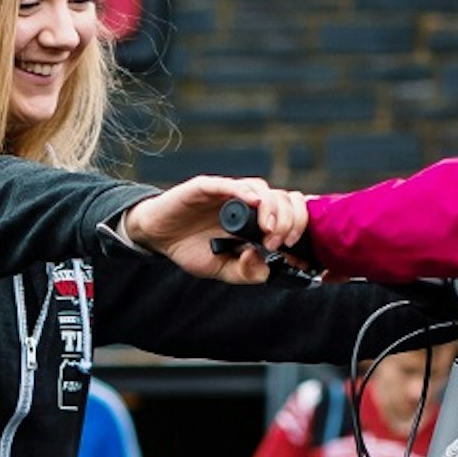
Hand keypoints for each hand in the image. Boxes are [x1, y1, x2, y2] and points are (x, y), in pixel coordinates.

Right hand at [122, 176, 294, 282]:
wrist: (158, 236)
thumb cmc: (191, 248)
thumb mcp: (222, 270)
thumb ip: (247, 272)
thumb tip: (266, 263)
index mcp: (256, 220)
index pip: (291, 213)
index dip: (299, 228)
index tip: (294, 252)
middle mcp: (247, 203)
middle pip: (283, 199)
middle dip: (289, 221)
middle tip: (278, 243)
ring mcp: (229, 193)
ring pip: (263, 190)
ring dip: (272, 210)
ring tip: (267, 231)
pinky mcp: (208, 187)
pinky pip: (231, 184)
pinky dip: (245, 191)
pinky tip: (252, 202)